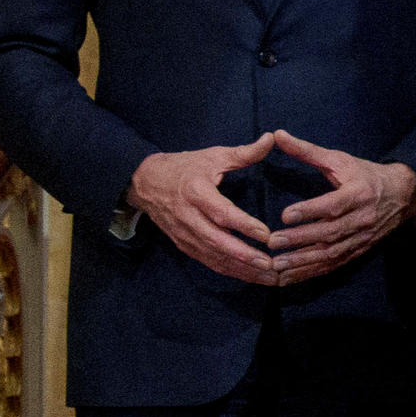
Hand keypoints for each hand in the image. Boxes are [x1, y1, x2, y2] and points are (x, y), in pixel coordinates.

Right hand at [125, 142, 291, 283]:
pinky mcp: (183, 244)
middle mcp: (188, 216)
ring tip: (269, 278)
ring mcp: (184, 233)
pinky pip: (207, 261)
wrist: (144, 182)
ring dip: (241, 269)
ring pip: (213, 256)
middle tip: (271, 265)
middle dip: (244, 256)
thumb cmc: (184, 167)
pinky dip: (229, 271)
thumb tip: (271, 138)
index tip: (267, 235)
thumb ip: (243, 153)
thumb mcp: (212, 156)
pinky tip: (250, 277)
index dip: (244, 224)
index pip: (221, 212)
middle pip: (216, 241)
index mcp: (196, 192)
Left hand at [254, 132, 415, 277]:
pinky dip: (312, 272)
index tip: (285, 215)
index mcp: (359, 193)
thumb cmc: (366, 174)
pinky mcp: (359, 250)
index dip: (310, 211)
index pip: (333, 205)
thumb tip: (277, 135)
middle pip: (330, 233)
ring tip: (278, 264)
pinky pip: (335, 264)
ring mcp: (362, 238)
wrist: (404, 194)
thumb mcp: (340, 159)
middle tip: (273, 243)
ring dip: (303, 261)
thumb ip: (308, 151)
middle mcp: (363, 218)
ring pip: (331, 253)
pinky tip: (291, 277)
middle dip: (300, 239)